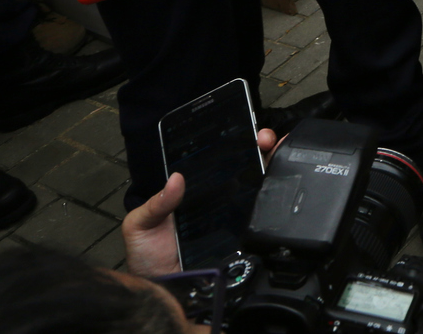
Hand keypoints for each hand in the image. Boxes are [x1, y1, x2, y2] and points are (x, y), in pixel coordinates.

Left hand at [122, 129, 276, 277]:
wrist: (164, 291)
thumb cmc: (148, 259)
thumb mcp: (141, 225)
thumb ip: (155, 203)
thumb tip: (176, 178)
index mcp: (196, 193)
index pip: (219, 161)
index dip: (234, 143)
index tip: (244, 130)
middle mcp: (221, 201)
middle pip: (247, 167)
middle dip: (261, 146)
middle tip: (264, 139)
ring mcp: (237, 217)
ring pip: (261, 187)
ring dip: (274, 165)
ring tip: (278, 151)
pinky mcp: (248, 236)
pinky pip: (265, 216)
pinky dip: (277, 199)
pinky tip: (282, 185)